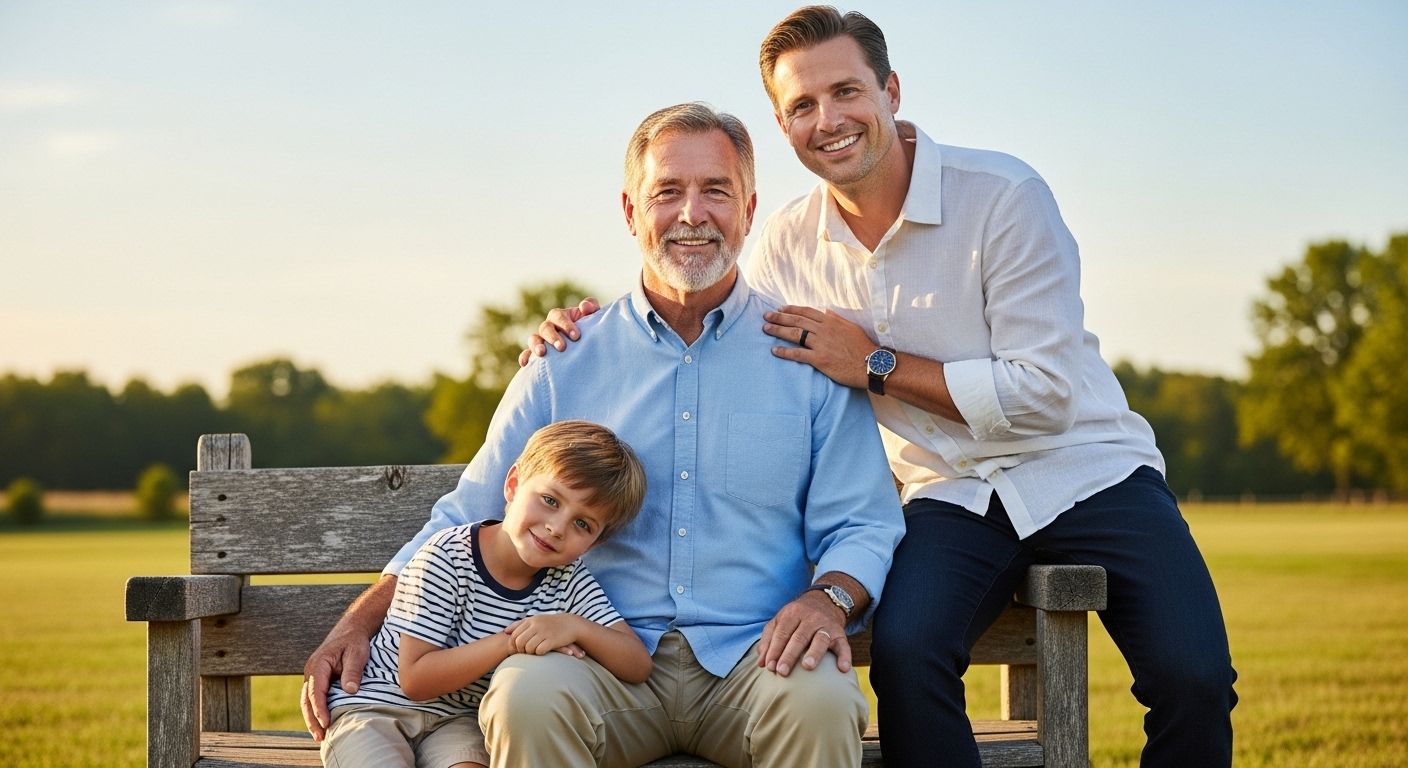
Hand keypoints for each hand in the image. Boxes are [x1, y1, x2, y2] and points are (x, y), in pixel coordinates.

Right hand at [300, 626, 371, 741]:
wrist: (351, 630)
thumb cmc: (354, 641)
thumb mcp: (357, 653)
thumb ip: (353, 671)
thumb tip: (350, 691)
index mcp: (318, 665)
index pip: (316, 691)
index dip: (320, 709)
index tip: (326, 723)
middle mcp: (311, 671)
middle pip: (307, 699)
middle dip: (312, 720)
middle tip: (320, 737)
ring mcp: (312, 676)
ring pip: (308, 701)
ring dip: (312, 719)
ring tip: (320, 737)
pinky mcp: (318, 680)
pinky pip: (314, 698)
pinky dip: (316, 712)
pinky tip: (322, 724)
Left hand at [505, 614, 586, 655]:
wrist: (571, 624)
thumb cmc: (550, 623)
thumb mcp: (535, 620)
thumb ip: (519, 624)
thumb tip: (505, 631)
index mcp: (531, 620)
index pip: (514, 635)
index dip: (513, 645)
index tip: (518, 649)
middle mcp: (536, 625)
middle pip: (519, 642)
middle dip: (520, 650)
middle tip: (526, 652)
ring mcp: (544, 632)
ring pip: (528, 648)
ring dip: (530, 652)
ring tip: (535, 651)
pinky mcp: (552, 640)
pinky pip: (539, 650)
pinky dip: (539, 653)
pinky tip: (543, 651)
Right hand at [517, 298, 600, 365]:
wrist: (585, 345)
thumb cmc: (589, 329)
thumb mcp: (592, 316)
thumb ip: (591, 307)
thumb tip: (584, 307)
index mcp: (560, 316)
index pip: (558, 316)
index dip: (566, 325)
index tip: (576, 336)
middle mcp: (548, 326)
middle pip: (545, 328)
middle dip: (553, 337)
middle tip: (562, 347)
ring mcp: (541, 340)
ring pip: (534, 339)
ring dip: (536, 345)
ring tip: (541, 353)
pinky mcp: (537, 353)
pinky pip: (527, 353)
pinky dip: (525, 357)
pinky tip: (525, 364)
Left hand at [757, 591, 849, 676]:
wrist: (825, 601)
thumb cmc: (797, 617)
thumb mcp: (780, 621)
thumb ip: (769, 640)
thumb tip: (761, 663)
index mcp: (792, 614)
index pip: (782, 633)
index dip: (774, 649)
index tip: (769, 667)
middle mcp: (810, 618)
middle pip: (799, 637)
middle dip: (789, 655)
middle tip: (782, 671)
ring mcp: (826, 625)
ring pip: (820, 639)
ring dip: (814, 653)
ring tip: (807, 666)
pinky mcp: (840, 634)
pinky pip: (844, 645)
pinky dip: (845, 656)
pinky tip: (843, 669)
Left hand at [763, 305, 874, 389]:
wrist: (871, 364)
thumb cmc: (863, 347)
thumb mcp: (852, 327)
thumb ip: (837, 319)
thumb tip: (826, 312)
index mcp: (831, 322)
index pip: (807, 312)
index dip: (792, 310)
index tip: (780, 309)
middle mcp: (824, 330)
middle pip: (797, 321)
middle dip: (779, 317)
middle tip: (766, 316)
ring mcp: (821, 344)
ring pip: (795, 334)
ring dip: (778, 330)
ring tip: (766, 329)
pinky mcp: (820, 359)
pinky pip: (798, 354)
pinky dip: (784, 352)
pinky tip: (774, 350)